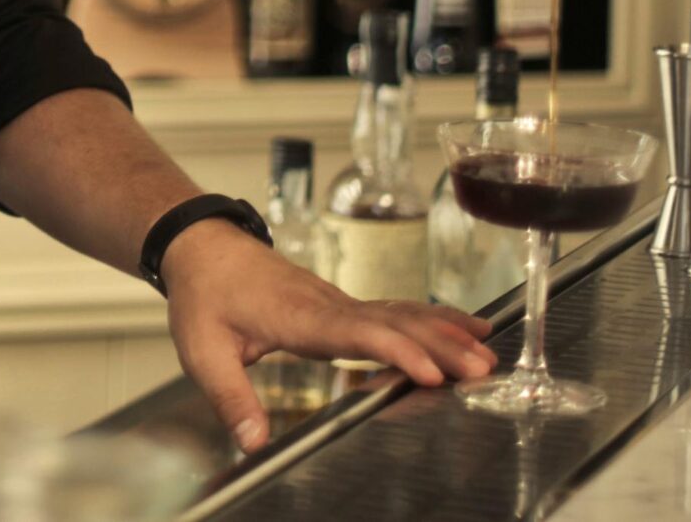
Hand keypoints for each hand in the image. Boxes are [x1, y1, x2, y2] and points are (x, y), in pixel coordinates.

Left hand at [159, 222, 496, 453]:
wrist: (202, 247)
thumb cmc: (204, 295)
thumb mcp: (202, 349)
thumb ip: (230, 396)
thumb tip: (253, 443)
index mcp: (299, 317)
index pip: (356, 331)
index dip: (395, 350)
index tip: (430, 372)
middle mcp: (327, 305)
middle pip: (392, 322)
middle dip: (439, 344)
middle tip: (482, 367)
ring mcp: (339, 302)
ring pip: (400, 313)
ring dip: (444, 330)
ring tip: (488, 349)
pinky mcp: (342, 305)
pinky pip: (395, 311)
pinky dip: (432, 318)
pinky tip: (462, 326)